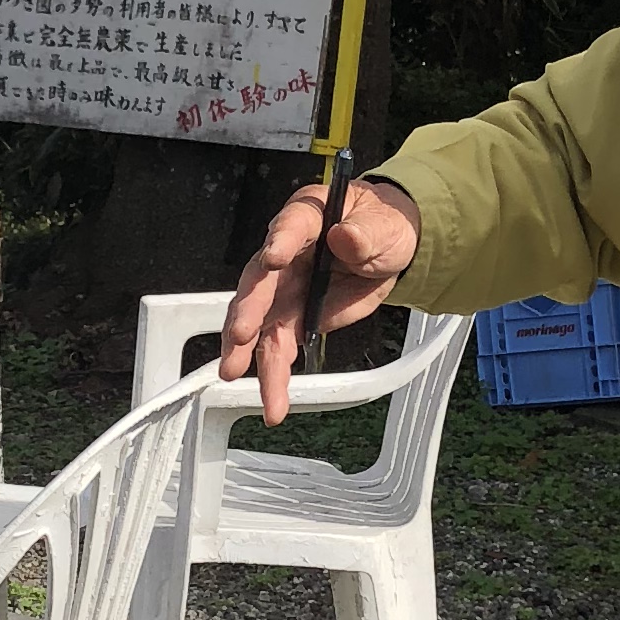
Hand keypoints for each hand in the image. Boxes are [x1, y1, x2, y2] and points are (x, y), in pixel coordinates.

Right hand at [216, 177, 421, 423]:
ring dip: (246, 351)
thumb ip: (364, 233)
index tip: (273, 258)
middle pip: (259, 281)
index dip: (280, 242)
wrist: (385, 252)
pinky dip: (273, 376)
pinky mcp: (290, 319)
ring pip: (258, 322)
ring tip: (234, 375)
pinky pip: (276, 348)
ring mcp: (283, 289)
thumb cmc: (380, 227)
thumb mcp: (383, 226)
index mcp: (307, 218)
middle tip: (241, 333)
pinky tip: (272, 401)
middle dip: (249, 309)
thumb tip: (346, 236)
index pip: (290, 227)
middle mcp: (283, 253)